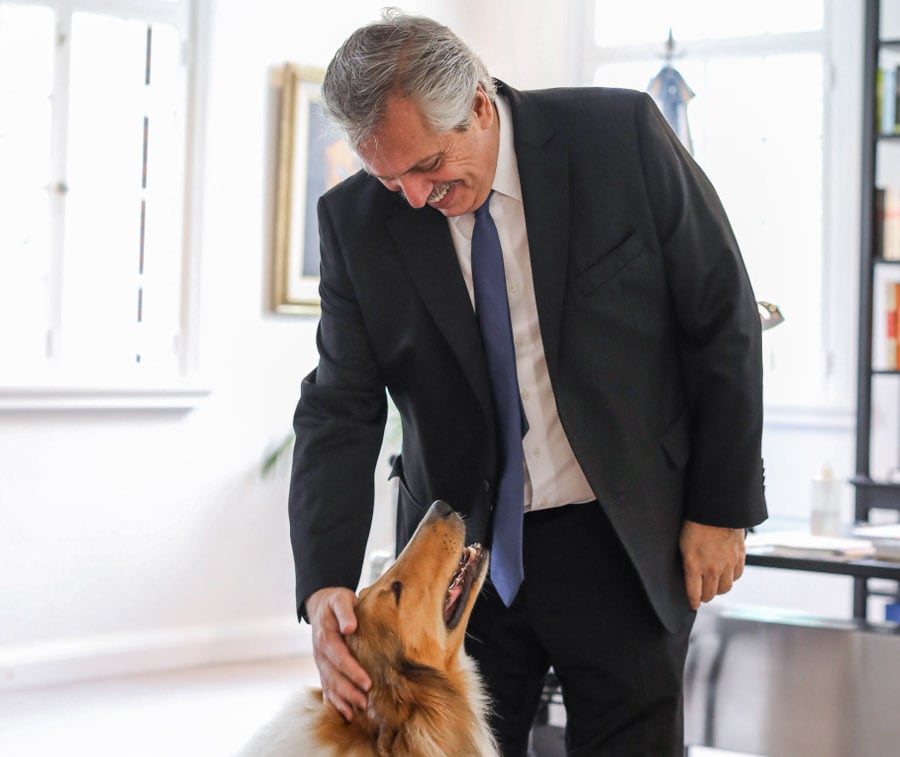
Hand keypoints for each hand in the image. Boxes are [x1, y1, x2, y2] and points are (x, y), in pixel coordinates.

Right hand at [306, 586, 371, 720]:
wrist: (321, 604)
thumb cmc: (336, 601)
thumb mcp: (341, 599)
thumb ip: (345, 612)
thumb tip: (350, 627)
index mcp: (325, 636)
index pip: (339, 657)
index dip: (352, 671)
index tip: (367, 683)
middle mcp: (320, 653)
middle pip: (333, 676)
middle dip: (349, 691)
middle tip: (366, 703)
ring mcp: (320, 662)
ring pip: (329, 685)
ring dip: (342, 700)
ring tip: (356, 713)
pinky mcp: (323, 668)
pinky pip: (326, 688)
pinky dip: (334, 703)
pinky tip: (345, 715)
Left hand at [679, 520, 745, 609]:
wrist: (717, 509)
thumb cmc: (695, 522)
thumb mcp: (682, 542)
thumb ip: (686, 560)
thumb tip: (686, 572)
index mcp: (694, 565)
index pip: (694, 593)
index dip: (693, 601)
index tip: (693, 604)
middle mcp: (712, 569)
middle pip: (710, 594)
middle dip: (705, 597)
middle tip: (702, 595)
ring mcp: (727, 564)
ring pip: (725, 588)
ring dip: (718, 589)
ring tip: (714, 586)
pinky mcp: (739, 557)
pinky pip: (736, 576)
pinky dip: (731, 578)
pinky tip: (726, 575)